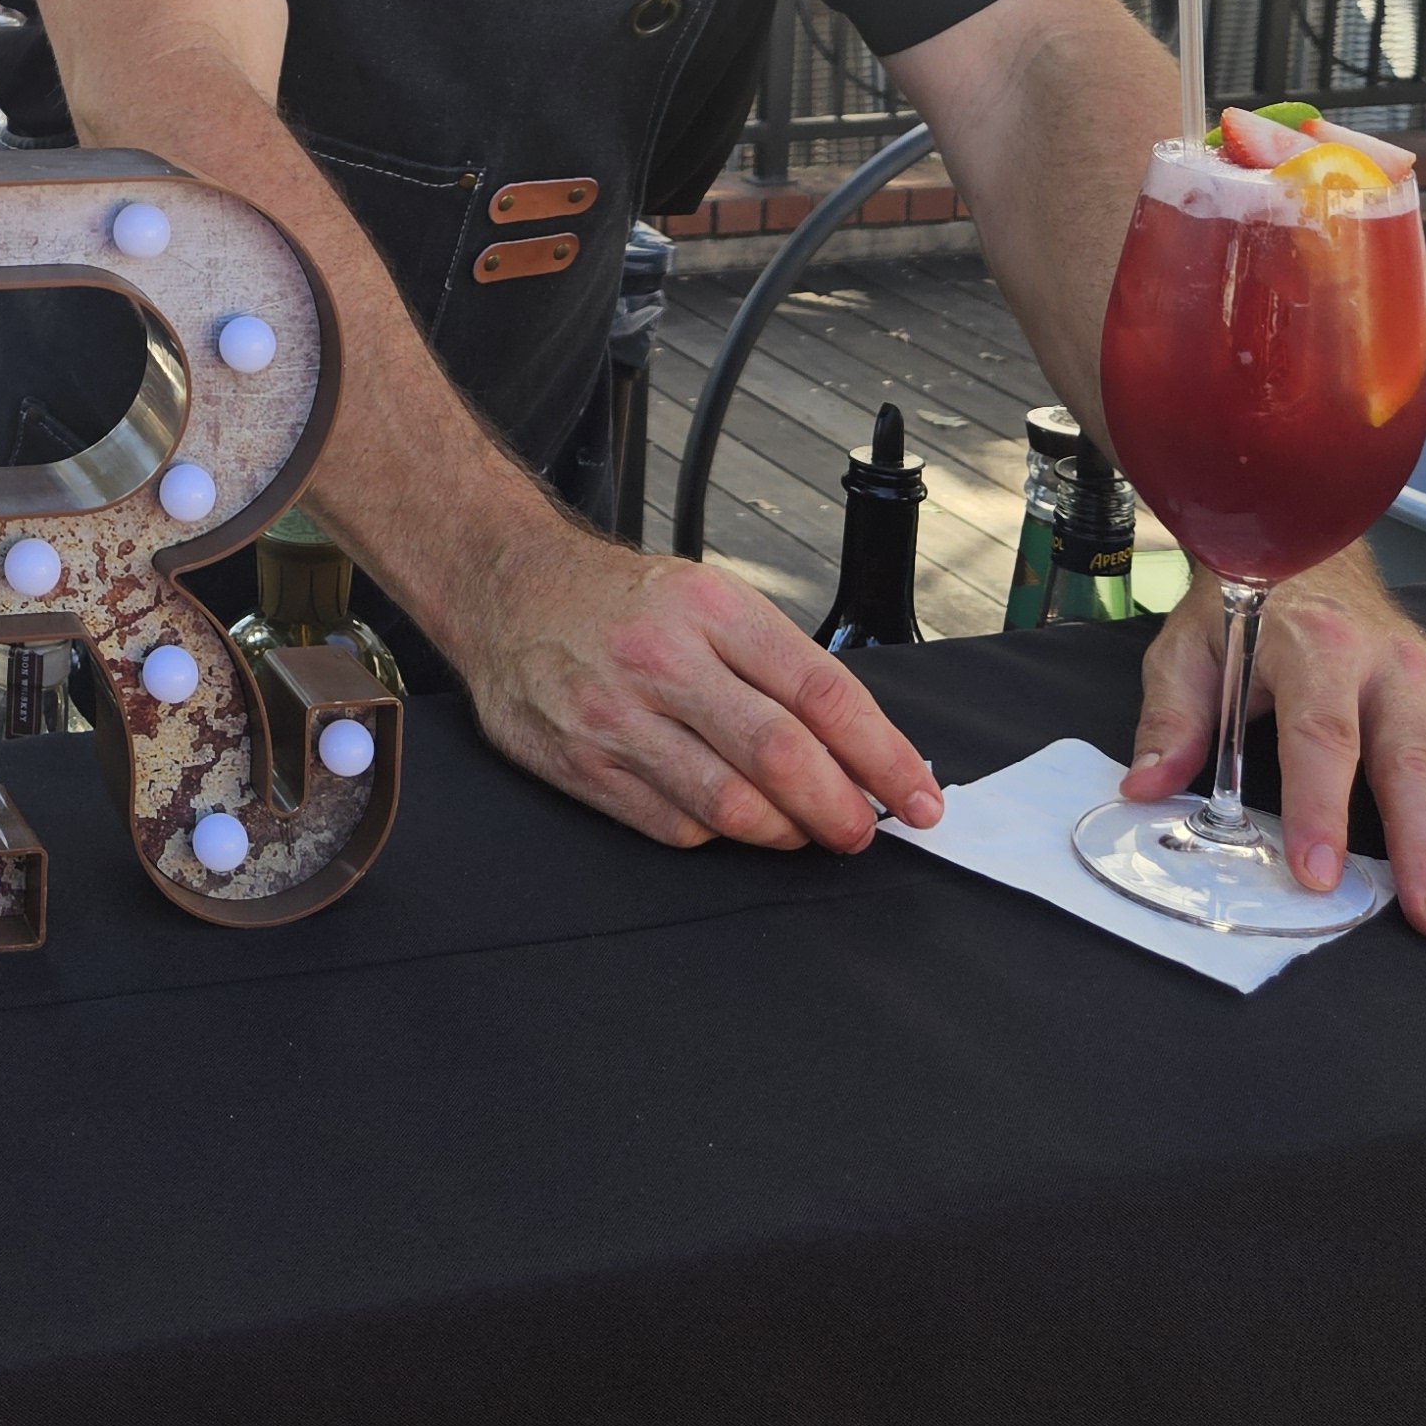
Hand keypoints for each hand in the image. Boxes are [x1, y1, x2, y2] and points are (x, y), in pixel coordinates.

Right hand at [443, 535, 946, 852]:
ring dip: (786, 832)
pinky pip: (675, 828)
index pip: (821, 693)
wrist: (507, 591)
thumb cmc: (622, 601)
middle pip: (780, 755)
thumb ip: (778, 664)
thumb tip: (861, 746)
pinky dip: (719, 835)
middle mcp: (662, 661)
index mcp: (709, 608)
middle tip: (864, 829)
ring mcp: (615, 717)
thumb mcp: (709, 597)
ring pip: (730, 806)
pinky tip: (732, 819)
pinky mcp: (581, 766)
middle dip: (841, 808)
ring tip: (805, 829)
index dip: (883, 756)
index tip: (917, 795)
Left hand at [1123, 557, 1425, 940]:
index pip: (1324, 737)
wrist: (1307, 538)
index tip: (1321, 874)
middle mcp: (1394, 668)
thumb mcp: (1189, 650)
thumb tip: (1144, 790)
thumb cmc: (1245, 608)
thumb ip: (1174, 720)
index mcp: (1315, 649)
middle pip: (1418, 767)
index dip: (1322, 806)